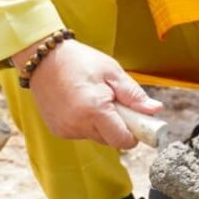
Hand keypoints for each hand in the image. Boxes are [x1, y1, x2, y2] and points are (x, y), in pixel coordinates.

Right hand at [13, 36, 161, 148]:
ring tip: (94, 99)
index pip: (123, 141)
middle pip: (110, 140)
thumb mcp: (112, 72)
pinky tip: (79, 104)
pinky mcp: (57, 130)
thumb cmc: (80, 61)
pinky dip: (86, 123)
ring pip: (96, 137)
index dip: (134, 134)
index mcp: (95, 110)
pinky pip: (81, 133)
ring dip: (101, 124)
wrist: (44, 58)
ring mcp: (66, 129)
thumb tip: (155, 110)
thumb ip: (134, 95)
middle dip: (118, 125)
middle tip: (113, 102)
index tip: (137, 121)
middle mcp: (78, 124)